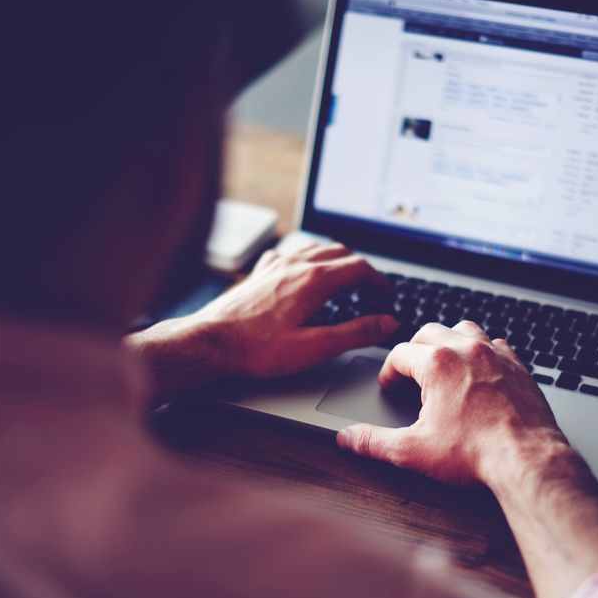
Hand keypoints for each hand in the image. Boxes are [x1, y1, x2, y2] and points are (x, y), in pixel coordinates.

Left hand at [127, 242, 396, 400]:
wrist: (210, 342)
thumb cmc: (257, 349)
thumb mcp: (315, 347)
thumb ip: (355, 333)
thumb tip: (386, 323)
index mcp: (314, 280)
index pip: (360, 268)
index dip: (380, 281)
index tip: (387, 295)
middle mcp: (295, 264)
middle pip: (341, 253)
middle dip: (362, 270)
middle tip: (371, 291)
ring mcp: (275, 265)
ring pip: (317, 248)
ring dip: (338, 261)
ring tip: (347, 281)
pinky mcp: (260, 272)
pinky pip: (292, 253)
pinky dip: (310, 259)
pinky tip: (306, 273)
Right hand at [336, 320, 569, 485]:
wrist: (526, 459)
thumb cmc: (474, 453)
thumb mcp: (413, 450)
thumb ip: (374, 441)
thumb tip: (347, 438)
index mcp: (437, 363)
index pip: (399, 354)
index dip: (388, 371)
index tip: (389, 385)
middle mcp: (467, 350)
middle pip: (430, 331)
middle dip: (415, 348)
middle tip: (410, 370)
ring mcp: (496, 355)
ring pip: (465, 329)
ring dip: (450, 340)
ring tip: (443, 361)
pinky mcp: (519, 367)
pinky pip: (497, 344)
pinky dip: (484, 351)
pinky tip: (480, 370)